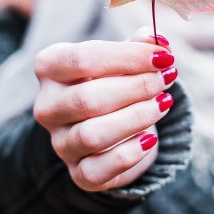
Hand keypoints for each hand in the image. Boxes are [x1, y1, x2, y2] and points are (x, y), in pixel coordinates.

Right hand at [32, 27, 177, 191]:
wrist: (109, 128)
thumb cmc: (113, 82)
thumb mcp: (122, 58)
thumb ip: (139, 46)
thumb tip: (158, 40)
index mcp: (50, 67)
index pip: (82, 58)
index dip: (127, 57)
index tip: (164, 56)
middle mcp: (47, 106)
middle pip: (88, 98)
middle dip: (136, 87)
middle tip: (166, 79)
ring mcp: (59, 142)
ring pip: (92, 135)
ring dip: (135, 118)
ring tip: (164, 104)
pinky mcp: (77, 173)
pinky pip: (97, 169)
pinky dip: (129, 155)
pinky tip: (150, 139)